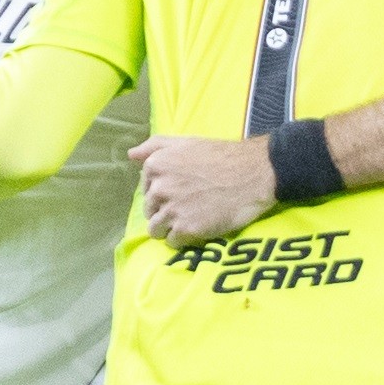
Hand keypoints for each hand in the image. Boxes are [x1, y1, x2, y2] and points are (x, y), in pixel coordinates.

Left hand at [132, 133, 275, 241]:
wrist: (253, 173)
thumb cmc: (221, 156)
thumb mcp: (186, 142)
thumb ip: (155, 146)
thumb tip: (131, 155)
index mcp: (155, 166)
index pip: (146, 189)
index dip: (163, 193)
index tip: (182, 191)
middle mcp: (159, 188)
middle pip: (150, 211)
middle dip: (165, 211)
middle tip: (190, 206)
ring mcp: (172, 210)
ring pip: (156, 229)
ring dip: (171, 228)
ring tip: (191, 220)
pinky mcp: (186, 229)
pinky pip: (172, 242)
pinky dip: (184, 239)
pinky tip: (198, 228)